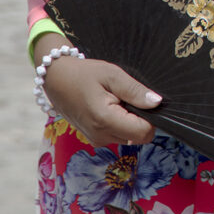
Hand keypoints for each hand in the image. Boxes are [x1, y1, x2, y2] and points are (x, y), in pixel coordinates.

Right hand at [34, 34, 161, 146]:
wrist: (56, 79)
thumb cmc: (83, 74)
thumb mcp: (112, 75)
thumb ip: (135, 91)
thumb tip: (157, 103)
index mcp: (105, 121)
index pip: (144, 132)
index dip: (151, 117)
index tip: (142, 100)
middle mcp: (101, 136)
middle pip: (139, 136)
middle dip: (140, 119)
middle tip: (127, 98)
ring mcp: (97, 140)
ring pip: (130, 137)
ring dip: (130, 121)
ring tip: (117, 101)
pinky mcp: (95, 138)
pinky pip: (119, 135)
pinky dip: (121, 123)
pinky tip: (111, 107)